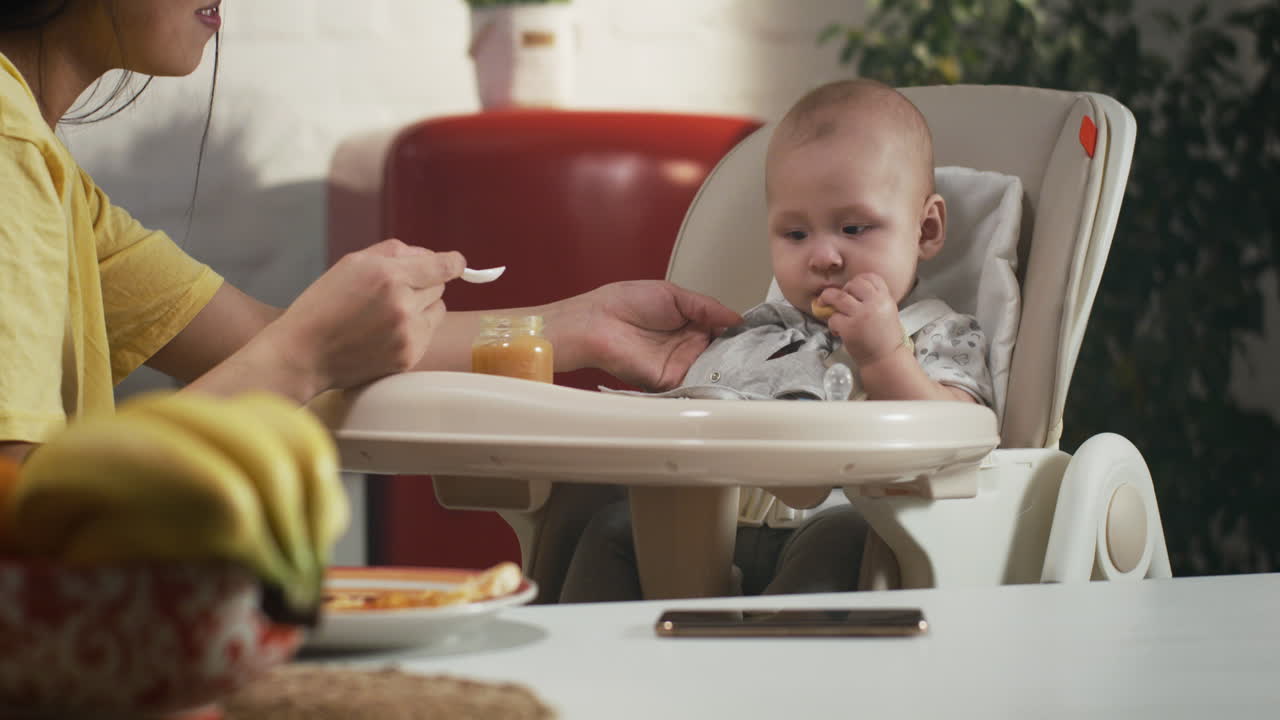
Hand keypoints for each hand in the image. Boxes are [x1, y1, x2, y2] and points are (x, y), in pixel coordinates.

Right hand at [263, 239, 464, 393]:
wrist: (304, 353)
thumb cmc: (323, 305)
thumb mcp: (352, 263)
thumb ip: (395, 252)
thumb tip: (429, 256)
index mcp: (388, 276)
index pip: (443, 266)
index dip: (453, 263)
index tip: (457, 264)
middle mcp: (403, 304)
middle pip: (440, 287)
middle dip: (423, 285)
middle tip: (393, 292)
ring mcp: (408, 333)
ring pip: (439, 310)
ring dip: (423, 308)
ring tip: (390, 313)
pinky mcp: (409, 356)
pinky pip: (428, 334)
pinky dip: (415, 330)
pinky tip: (387, 332)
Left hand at [546, 280, 741, 389]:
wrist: (598, 323)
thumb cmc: (625, 302)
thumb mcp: (675, 294)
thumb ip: (708, 307)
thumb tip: (736, 318)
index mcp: (688, 322)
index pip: (722, 332)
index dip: (739, 334)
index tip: (758, 335)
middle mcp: (685, 345)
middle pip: (721, 354)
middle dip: (739, 354)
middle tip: (759, 352)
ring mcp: (679, 364)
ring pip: (712, 371)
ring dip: (728, 369)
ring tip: (749, 364)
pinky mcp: (669, 380)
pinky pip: (694, 385)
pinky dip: (710, 383)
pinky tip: (726, 376)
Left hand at [821, 273, 904, 365]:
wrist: (886, 359)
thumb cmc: (885, 337)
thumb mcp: (887, 312)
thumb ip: (874, 299)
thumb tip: (851, 290)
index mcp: (885, 299)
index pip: (871, 277)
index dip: (859, 280)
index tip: (853, 288)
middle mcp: (874, 304)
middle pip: (854, 284)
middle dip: (845, 289)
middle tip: (841, 299)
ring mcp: (860, 316)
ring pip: (837, 297)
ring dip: (828, 299)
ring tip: (824, 303)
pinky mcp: (849, 328)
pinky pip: (833, 318)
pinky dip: (832, 324)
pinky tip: (837, 330)